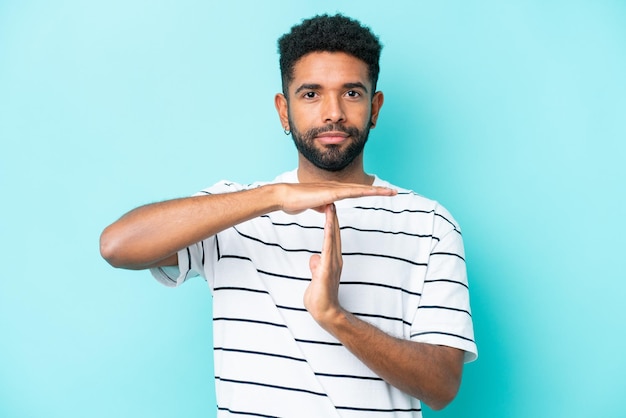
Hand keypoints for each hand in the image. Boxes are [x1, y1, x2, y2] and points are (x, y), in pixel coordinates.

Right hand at [277, 182, 395, 214]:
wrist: (284, 197)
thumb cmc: (295, 201)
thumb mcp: (313, 207)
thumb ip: (321, 207)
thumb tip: (327, 209)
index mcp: (333, 192)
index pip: (355, 192)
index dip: (368, 192)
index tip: (380, 194)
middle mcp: (336, 188)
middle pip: (361, 189)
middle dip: (378, 191)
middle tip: (393, 192)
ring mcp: (333, 189)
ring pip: (359, 189)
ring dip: (375, 191)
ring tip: (390, 192)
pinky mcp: (330, 193)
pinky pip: (350, 192)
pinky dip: (363, 192)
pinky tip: (373, 192)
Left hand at [304, 203, 343, 325]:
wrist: (325, 312)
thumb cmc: (320, 298)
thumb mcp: (315, 277)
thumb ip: (316, 266)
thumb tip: (314, 258)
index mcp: (332, 260)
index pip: (332, 238)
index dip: (331, 223)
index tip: (329, 209)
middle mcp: (335, 259)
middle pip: (335, 234)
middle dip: (334, 217)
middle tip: (333, 200)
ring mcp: (332, 263)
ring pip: (333, 238)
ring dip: (332, 222)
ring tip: (332, 206)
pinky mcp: (327, 267)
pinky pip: (328, 248)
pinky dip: (329, 234)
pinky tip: (329, 225)